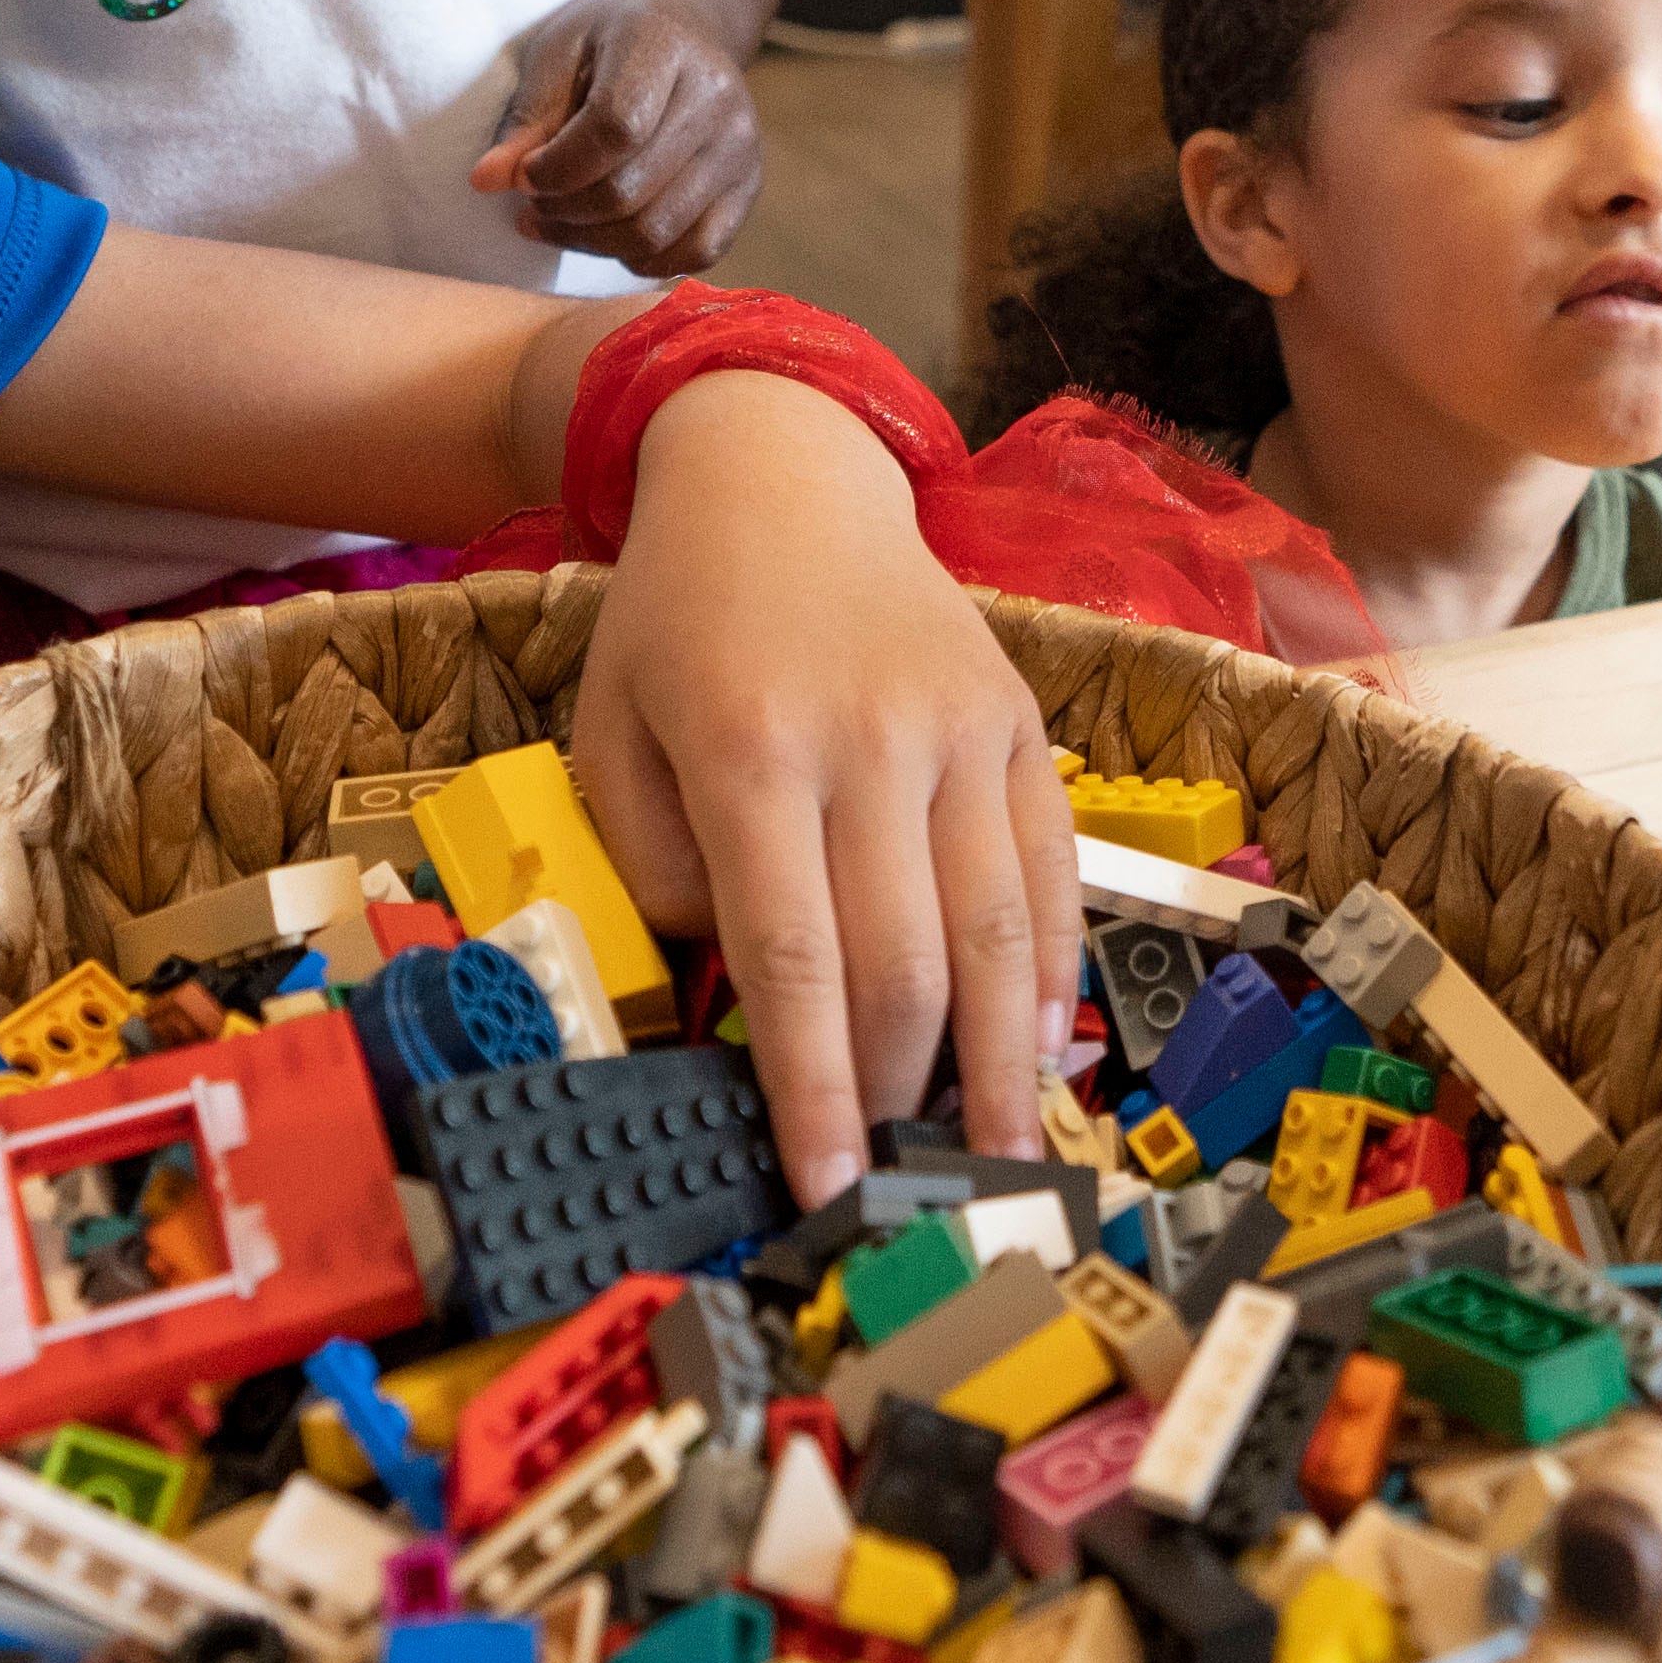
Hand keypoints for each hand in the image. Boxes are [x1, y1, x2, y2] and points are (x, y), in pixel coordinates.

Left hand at [475, 0, 769, 274]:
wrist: (684, 27)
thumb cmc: (607, 39)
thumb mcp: (556, 54)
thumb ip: (527, 118)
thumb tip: (488, 182)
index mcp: (664, 46)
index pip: (614, 129)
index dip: (558, 168)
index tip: (523, 176)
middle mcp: (717, 97)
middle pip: (631, 191)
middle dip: (565, 212)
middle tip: (534, 204)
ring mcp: (741, 146)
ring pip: (657, 232)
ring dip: (592, 242)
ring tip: (560, 221)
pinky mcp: (750, 184)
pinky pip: (698, 251)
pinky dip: (644, 259)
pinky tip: (609, 239)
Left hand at [565, 370, 1083, 1203]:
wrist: (783, 477)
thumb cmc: (679, 623)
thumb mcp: (608, 734)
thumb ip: (656, 868)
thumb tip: (740, 984)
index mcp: (750, 748)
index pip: (793, 957)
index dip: (812, 1089)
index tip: (820, 1185)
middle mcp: (871, 739)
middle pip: (905, 961)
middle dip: (897, 1092)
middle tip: (887, 1174)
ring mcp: (962, 729)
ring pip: (1000, 932)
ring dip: (1000, 1063)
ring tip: (997, 1157)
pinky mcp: (1021, 722)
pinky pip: (1053, 871)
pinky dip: (1053, 971)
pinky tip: (1041, 1045)